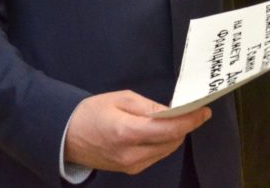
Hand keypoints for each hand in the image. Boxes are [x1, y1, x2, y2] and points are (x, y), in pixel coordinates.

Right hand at [64, 91, 210, 174]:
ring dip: (175, 135)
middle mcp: (130, 154)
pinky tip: (160, 131)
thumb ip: (150, 107)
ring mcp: (130, 165)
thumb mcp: (121, 99)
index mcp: (127, 132)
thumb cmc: (91, 112)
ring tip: (175, 118)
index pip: (169, 129)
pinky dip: (163, 143)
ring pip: (166, 150)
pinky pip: (156, 156)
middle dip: (184, 126)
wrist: (65, 136)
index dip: (190, 120)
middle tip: (190, 110)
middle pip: (172, 141)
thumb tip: (174, 111)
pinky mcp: (130, 170)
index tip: (204, 111)